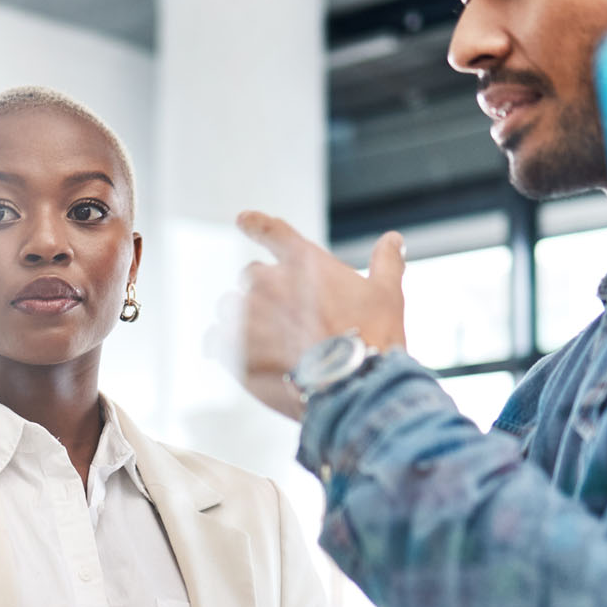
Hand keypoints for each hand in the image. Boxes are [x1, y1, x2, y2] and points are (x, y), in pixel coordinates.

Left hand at [226, 212, 406, 419]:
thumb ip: (386, 262)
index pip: (271, 231)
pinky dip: (223, 347)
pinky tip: (241, 359)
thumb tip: (393, 240)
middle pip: (252, 276)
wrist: (351, 388)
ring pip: (231, 308)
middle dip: (264, 293)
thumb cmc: (371, 339)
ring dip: (243, 320)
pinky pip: (213, 340)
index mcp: (302, 262)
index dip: (255, 223)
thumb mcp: (387, 295)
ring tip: (267, 345)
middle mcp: (268, 282)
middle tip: (287, 319)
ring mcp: (247, 315)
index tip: (242, 219)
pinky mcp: (231, 349)